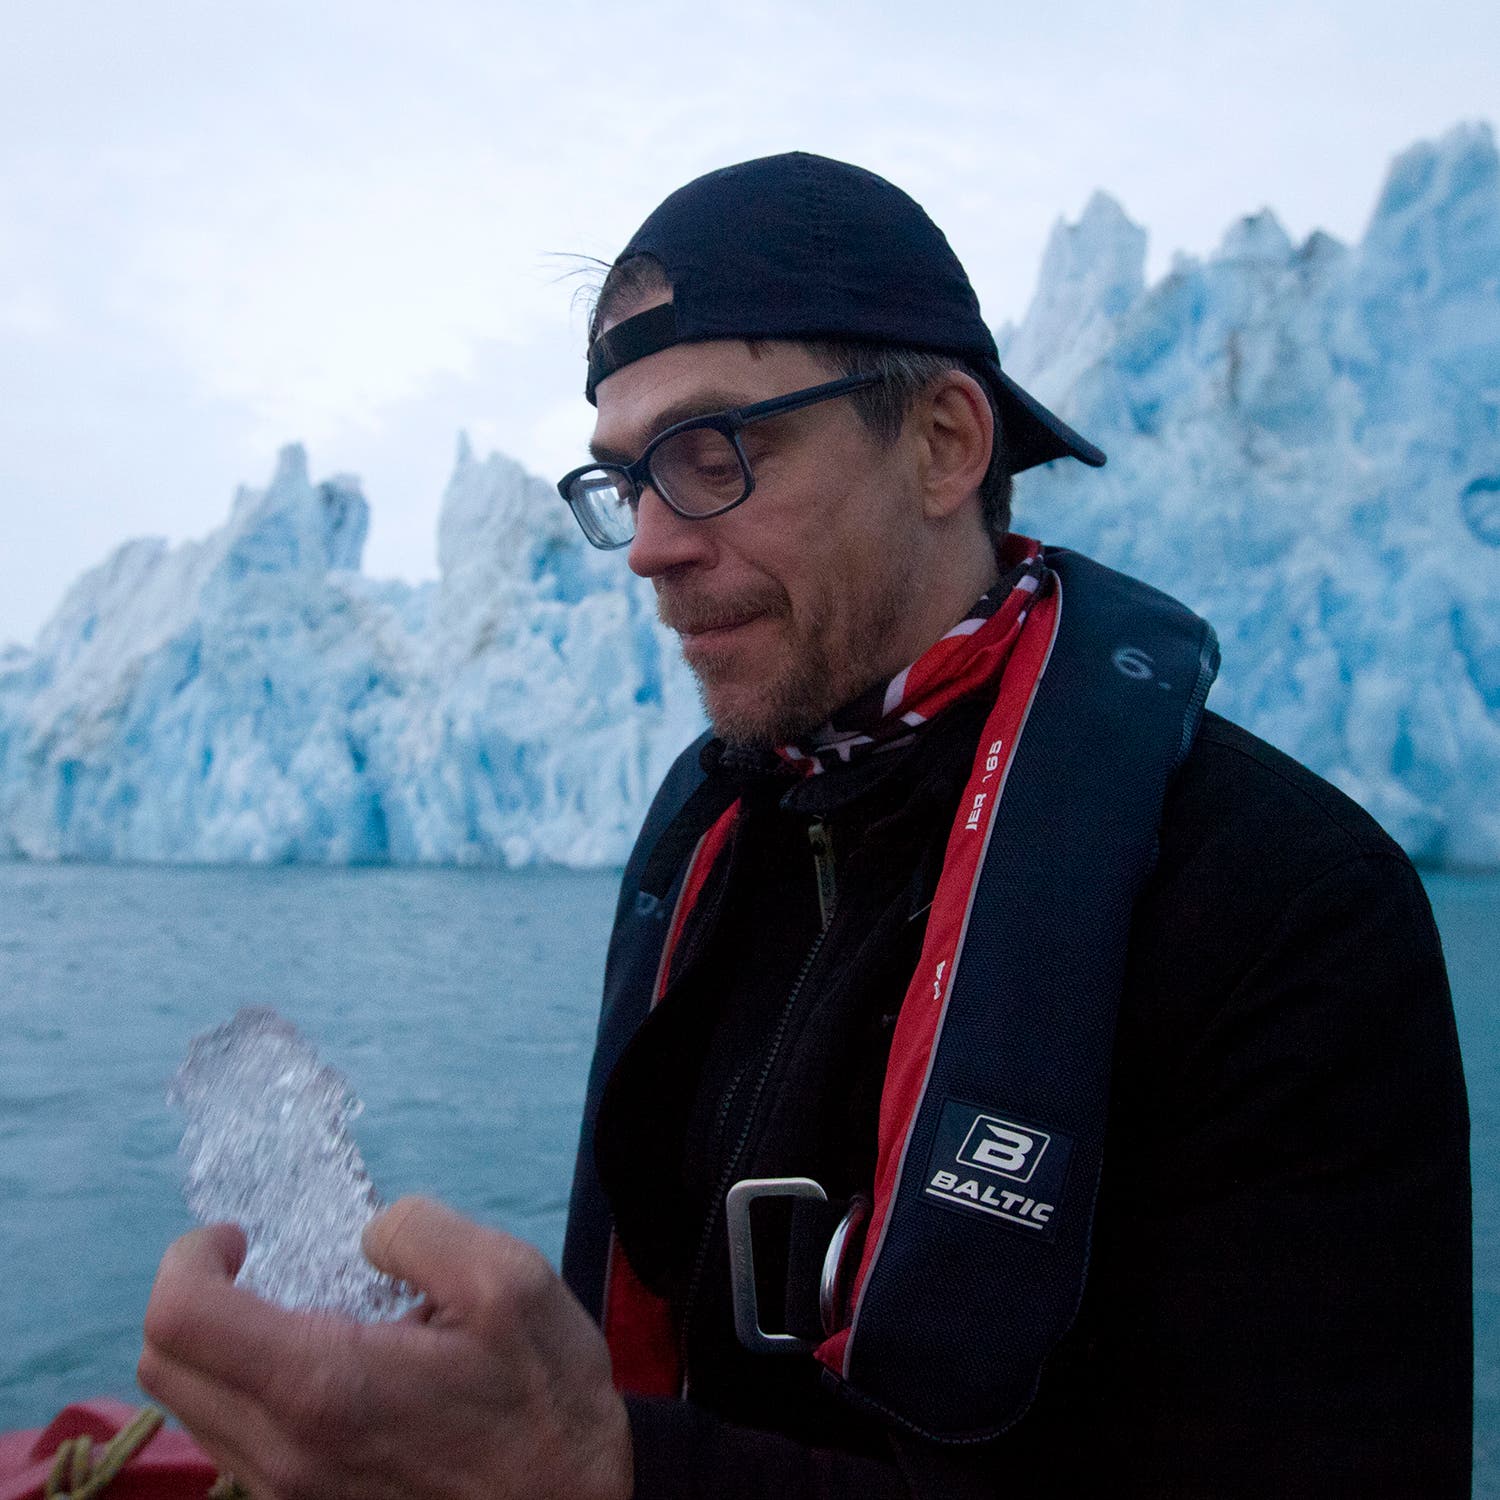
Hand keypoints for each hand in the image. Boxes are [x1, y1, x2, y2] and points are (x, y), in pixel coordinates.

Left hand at [137, 1198, 631, 1499]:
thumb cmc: (546, 1404)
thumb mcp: (510, 1280)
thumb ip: (421, 1231)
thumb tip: (365, 1236)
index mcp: (322, 1385)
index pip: (179, 1318)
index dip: (189, 1256)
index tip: (242, 1235)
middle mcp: (283, 1452)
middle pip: (164, 1366)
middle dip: (195, 1294)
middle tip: (259, 1261)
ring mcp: (288, 1494)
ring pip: (192, 1411)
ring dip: (218, 1346)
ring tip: (296, 1310)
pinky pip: (233, 1445)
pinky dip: (247, 1390)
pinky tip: (323, 1366)